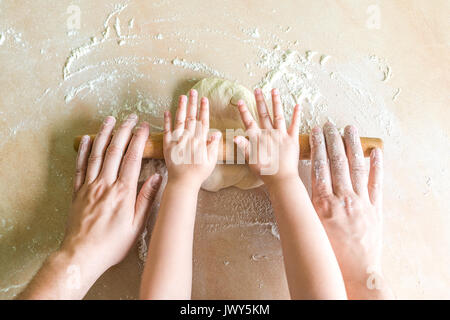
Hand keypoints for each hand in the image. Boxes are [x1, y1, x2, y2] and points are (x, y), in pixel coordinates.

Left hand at [62, 114, 161, 275]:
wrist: (81, 255)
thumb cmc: (111, 244)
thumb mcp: (136, 225)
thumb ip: (146, 199)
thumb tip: (157, 178)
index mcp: (123, 192)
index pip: (132, 159)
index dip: (138, 140)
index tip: (144, 127)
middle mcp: (105, 185)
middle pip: (115, 151)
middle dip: (123, 130)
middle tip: (130, 117)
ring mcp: (89, 186)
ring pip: (97, 154)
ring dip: (104, 134)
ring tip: (110, 119)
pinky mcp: (77, 192)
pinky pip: (80, 166)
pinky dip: (83, 151)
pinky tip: (87, 139)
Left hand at [163, 89, 220, 187]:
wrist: (183, 182)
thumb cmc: (198, 174)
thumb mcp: (211, 161)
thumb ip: (213, 146)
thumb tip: (215, 132)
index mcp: (200, 141)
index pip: (202, 121)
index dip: (203, 109)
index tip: (204, 99)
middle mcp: (189, 139)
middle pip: (191, 117)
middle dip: (192, 103)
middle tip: (193, 91)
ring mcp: (177, 141)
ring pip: (179, 121)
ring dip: (180, 107)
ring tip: (182, 96)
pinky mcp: (167, 146)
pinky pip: (167, 131)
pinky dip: (167, 121)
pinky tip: (167, 111)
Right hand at [233, 88, 300, 186]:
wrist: (282, 179)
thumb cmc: (265, 172)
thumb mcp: (251, 161)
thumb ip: (244, 147)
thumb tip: (236, 136)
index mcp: (258, 139)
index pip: (249, 122)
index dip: (244, 112)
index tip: (240, 101)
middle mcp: (269, 134)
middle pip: (263, 114)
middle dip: (259, 101)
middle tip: (257, 90)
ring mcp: (281, 136)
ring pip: (278, 115)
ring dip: (276, 102)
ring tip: (274, 90)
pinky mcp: (292, 140)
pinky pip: (295, 125)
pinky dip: (296, 115)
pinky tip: (297, 105)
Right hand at [310, 122, 391, 298]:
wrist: (355, 271)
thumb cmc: (330, 252)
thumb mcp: (312, 226)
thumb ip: (308, 205)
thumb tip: (297, 189)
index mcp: (322, 202)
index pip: (319, 166)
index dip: (317, 146)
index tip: (315, 131)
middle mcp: (342, 197)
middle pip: (336, 161)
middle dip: (332, 140)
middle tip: (330, 124)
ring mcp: (361, 201)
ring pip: (355, 167)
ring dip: (352, 145)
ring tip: (349, 129)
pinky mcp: (375, 207)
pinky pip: (376, 182)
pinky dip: (376, 165)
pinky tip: (374, 151)